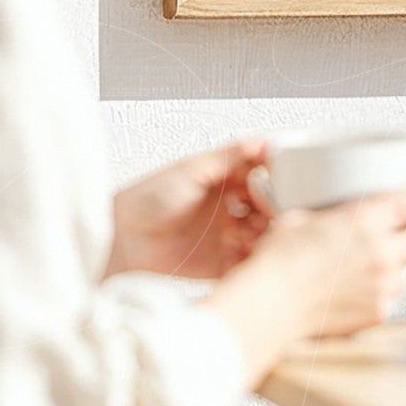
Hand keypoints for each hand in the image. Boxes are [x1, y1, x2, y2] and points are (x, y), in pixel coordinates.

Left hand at [107, 140, 270, 280]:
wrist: (122, 240)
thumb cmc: (148, 199)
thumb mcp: (190, 169)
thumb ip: (229, 156)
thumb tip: (262, 141)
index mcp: (222, 180)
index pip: (260, 175)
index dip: (273, 179)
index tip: (282, 182)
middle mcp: (227, 207)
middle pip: (265, 206)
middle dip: (273, 208)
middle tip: (275, 211)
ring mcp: (225, 236)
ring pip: (261, 234)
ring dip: (267, 234)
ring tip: (261, 233)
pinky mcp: (220, 264)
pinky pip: (247, 263)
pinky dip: (256, 260)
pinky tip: (255, 255)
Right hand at [254, 178, 405, 338]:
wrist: (272, 303)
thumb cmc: (280, 260)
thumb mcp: (302, 215)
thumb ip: (330, 212)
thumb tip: (329, 209)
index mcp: (368, 219)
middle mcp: (383, 252)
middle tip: (398, 229)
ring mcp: (383, 285)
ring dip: (397, 264)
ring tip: (370, 261)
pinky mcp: (377, 312)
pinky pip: (391, 297)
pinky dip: (380, 290)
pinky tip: (357, 286)